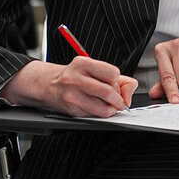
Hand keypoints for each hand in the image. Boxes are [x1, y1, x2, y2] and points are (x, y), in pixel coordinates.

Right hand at [1, 58, 137, 116]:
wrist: (49, 84)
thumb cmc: (77, 76)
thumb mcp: (96, 69)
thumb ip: (120, 79)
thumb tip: (128, 96)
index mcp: (83, 63)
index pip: (113, 73)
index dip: (117, 81)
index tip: (115, 85)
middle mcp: (75, 78)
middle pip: (108, 92)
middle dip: (118, 99)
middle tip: (118, 101)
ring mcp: (71, 95)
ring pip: (102, 108)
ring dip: (111, 109)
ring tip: (110, 106)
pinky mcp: (71, 110)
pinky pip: (93, 115)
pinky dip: (100, 114)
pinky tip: (97, 108)